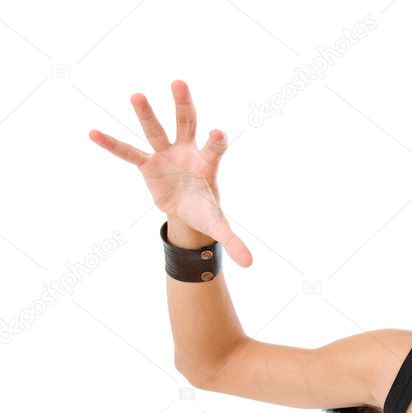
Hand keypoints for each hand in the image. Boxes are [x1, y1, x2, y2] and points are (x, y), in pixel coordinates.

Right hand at [89, 80, 252, 266]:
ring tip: (137, 95)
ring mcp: (166, 155)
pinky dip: (112, 144)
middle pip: (187, 123)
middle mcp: (187, 152)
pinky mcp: (148, 164)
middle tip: (180, 82)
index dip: (216, 142)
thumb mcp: (218, 227)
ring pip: (157, 130)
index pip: (215, 148)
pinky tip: (93, 132)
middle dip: (184, 104)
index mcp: (208, 164)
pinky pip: (129, 153)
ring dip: (147, 114)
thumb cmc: (205, 210)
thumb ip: (234, 242)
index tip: (218, 133)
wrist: (188, 211)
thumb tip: (251, 264)